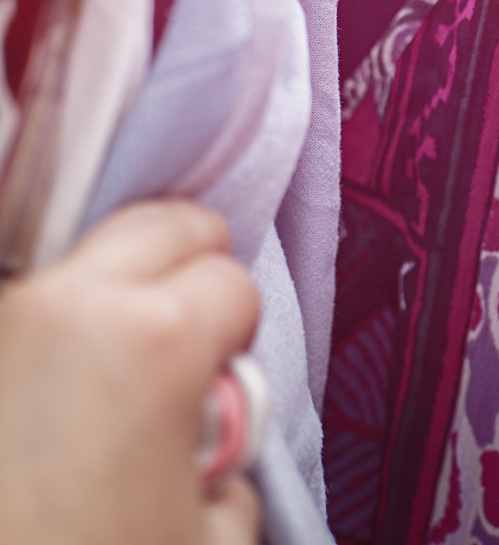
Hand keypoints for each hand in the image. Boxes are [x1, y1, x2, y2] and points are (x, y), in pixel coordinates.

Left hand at [0, 200, 261, 544]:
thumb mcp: (213, 535)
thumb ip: (234, 461)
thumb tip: (212, 438)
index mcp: (155, 338)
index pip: (232, 282)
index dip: (238, 337)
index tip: (220, 382)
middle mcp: (66, 305)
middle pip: (164, 224)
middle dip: (188, 271)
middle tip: (180, 345)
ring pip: (82, 253)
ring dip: (108, 293)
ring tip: (102, 370)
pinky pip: (20, 305)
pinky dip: (42, 329)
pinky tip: (44, 392)